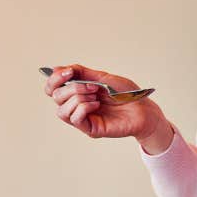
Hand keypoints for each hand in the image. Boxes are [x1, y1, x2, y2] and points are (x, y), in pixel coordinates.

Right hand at [44, 64, 172, 153]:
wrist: (143, 108)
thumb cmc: (126, 93)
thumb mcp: (102, 77)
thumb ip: (81, 72)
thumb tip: (58, 68)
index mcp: (78, 92)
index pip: (53, 88)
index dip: (54, 79)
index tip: (68, 72)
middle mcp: (77, 105)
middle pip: (55, 97)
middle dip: (72, 87)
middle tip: (93, 86)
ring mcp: (83, 118)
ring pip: (61, 110)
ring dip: (78, 97)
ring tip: (96, 96)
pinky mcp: (90, 129)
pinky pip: (75, 119)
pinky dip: (83, 108)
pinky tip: (96, 105)